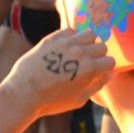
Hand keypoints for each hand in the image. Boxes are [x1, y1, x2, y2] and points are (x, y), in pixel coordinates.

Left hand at [0, 28, 114, 116]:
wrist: (24, 94)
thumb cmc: (52, 102)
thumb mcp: (79, 100)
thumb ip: (97, 85)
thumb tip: (109, 74)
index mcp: (90, 70)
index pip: (110, 61)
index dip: (106, 68)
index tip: (98, 72)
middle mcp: (80, 53)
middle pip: (102, 46)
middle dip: (98, 55)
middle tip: (88, 63)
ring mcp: (66, 44)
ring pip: (89, 34)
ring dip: (88, 42)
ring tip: (79, 52)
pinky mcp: (52, 39)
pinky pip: (70, 31)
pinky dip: (72, 37)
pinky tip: (66, 48)